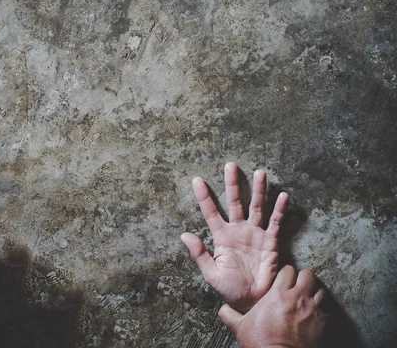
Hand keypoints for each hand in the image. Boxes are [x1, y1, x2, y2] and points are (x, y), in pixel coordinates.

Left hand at [181, 162, 287, 311]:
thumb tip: (184, 235)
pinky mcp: (271, 242)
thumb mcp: (211, 274)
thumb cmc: (230, 289)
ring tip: (260, 172)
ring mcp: (255, 234)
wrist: (252, 301)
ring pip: (256, 207)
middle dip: (232, 184)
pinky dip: (279, 210)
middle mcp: (238, 230)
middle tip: (230, 165)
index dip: (204, 197)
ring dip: (258, 190)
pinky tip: (282, 196)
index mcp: (221, 237)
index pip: (211, 212)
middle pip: (235, 202)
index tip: (196, 180)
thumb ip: (199, 254)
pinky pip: (276, 223)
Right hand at [218, 266, 326, 347]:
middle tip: (298, 287)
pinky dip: (321, 311)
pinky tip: (313, 316)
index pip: (288, 270)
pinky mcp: (324, 324)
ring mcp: (313, 310)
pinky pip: (327, 310)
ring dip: (314, 294)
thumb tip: (223, 309)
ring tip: (307, 300)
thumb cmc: (263, 344)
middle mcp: (298, 299)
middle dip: (303, 279)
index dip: (285, 275)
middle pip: (308, 275)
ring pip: (320, 291)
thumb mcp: (240, 328)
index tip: (283, 282)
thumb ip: (229, 314)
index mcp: (278, 295)